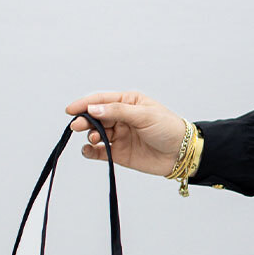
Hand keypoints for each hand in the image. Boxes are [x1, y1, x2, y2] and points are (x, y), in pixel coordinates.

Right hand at [64, 91, 187, 176]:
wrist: (182, 153)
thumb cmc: (168, 128)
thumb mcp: (144, 115)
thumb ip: (117, 112)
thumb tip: (93, 109)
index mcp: (127, 103)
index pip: (101, 100)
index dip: (84, 104)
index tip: (71, 110)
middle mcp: (120, 118)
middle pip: (95, 117)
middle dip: (85, 120)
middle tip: (77, 126)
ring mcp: (119, 135)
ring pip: (96, 133)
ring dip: (90, 135)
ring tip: (93, 138)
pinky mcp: (120, 153)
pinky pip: (100, 151)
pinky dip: (91, 151)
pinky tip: (88, 151)